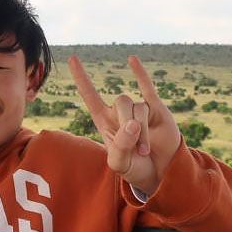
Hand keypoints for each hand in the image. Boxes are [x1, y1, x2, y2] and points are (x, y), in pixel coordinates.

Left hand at [68, 55, 181, 194]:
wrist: (160, 173)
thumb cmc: (135, 169)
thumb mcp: (120, 164)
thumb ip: (121, 146)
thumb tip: (131, 124)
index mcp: (105, 122)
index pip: (90, 96)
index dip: (82, 78)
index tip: (72, 58)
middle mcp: (120, 112)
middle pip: (121, 101)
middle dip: (129, 125)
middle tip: (139, 151)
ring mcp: (138, 109)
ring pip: (139, 106)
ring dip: (143, 130)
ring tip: (146, 150)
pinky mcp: (156, 109)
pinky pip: (148, 88)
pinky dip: (139, 74)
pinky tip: (131, 59)